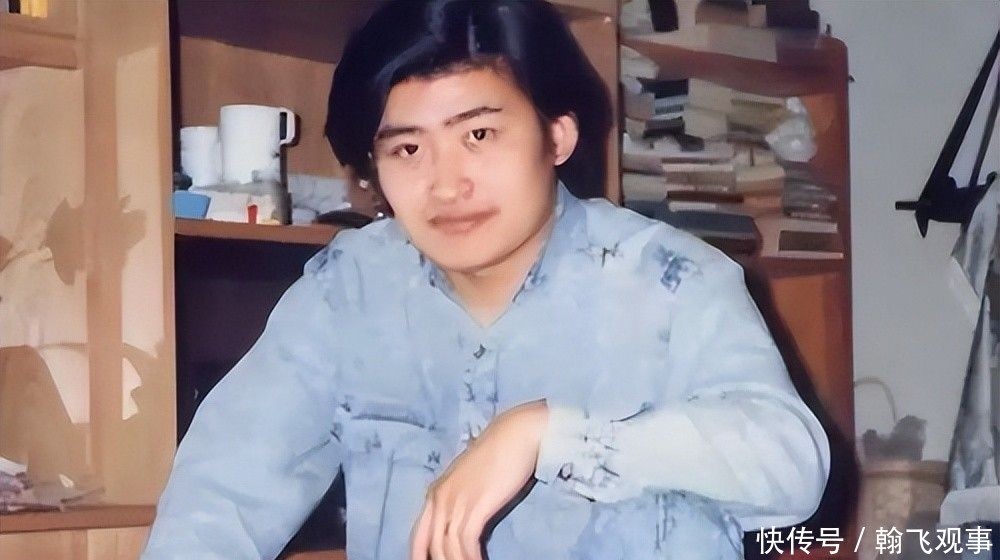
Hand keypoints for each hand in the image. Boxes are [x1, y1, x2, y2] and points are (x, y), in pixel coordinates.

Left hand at [409, 399, 548, 559]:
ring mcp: (456, 502)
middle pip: (429, 545)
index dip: (419, 556)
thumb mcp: (470, 480)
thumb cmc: (498, 455)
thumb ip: (462, 500)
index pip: (417, 535)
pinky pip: (466, 543)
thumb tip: (464, 524)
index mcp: (435, 493)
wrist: (516, 434)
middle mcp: (439, 499)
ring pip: (446, 548)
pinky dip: (471, 559)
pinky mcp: (475, 505)